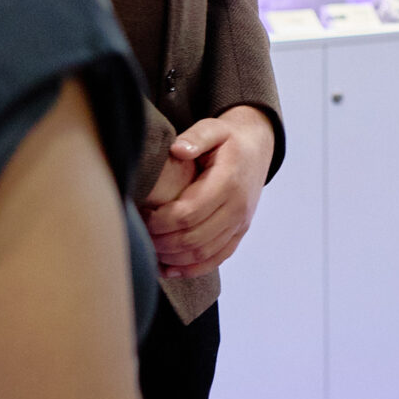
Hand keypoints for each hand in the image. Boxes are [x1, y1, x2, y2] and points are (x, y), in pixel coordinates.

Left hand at [146, 107, 273, 278]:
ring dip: (173, 258)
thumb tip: (178, 150)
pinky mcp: (240, 233)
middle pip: (193, 238)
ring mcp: (241, 223)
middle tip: (142, 234)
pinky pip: (217, 259)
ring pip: (203, 253)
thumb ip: (196, 137)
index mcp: (228, 181)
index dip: (160, 221)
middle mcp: (237, 207)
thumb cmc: (228, 140)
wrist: (257, 149)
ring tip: (151, 249)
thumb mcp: (214, 128)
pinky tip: (170, 268)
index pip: (188, 213)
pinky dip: (192, 269)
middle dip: (162, 242)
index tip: (143, 215)